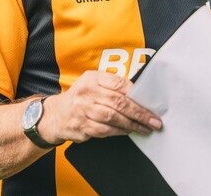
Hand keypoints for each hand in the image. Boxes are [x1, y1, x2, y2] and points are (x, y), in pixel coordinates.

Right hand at [41, 70, 161, 143]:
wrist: (56, 115)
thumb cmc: (82, 98)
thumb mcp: (93, 84)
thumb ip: (113, 87)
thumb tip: (141, 96)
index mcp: (93, 78)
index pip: (119, 84)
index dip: (137, 94)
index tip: (151, 103)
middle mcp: (87, 92)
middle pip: (119, 102)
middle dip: (140, 113)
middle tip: (154, 120)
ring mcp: (82, 110)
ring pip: (113, 117)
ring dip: (132, 124)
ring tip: (145, 128)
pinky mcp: (81, 126)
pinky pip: (105, 130)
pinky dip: (119, 132)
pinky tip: (128, 131)